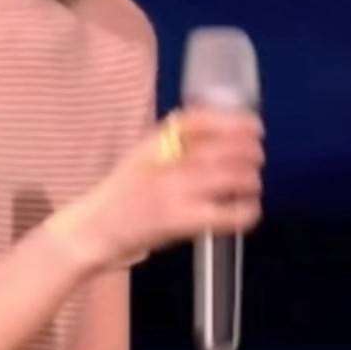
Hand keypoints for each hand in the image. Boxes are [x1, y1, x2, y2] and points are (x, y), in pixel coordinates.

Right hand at [47, 107, 263, 270]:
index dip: (233, 121)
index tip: (255, 126)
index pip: (199, 120)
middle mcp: (166, 163)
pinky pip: (224, 214)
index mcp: (156, 143)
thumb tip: (222, 132)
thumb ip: (175, 144)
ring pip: (228, 178)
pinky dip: (244, 212)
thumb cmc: (122, 194)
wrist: (93, 229)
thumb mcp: (143, 157)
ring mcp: (173, 192)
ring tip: (253, 183)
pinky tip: (250, 210)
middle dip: (248, 151)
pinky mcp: (179, 221)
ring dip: (249, 179)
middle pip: (221, 149)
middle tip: (258, 157)